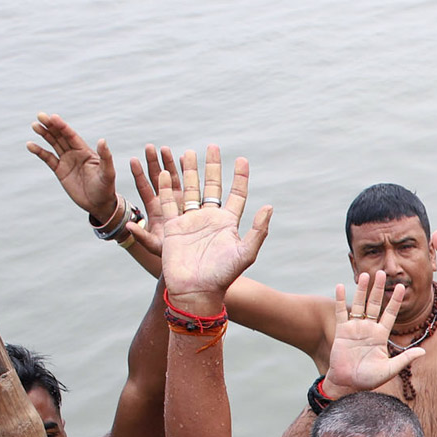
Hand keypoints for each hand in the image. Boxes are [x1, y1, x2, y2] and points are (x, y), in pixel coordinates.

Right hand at [27, 113, 118, 220]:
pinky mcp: (60, 171)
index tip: (53, 117)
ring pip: (53, 144)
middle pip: (61, 136)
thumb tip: (102, 140)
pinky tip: (30, 145)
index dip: (62, 126)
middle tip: (40, 116)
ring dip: (44, 134)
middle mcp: (75, 153)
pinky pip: (48, 158)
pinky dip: (39, 151)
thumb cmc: (106, 188)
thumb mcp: (107, 173)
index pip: (72, 136)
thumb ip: (105, 157)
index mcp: (86, 151)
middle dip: (51, 126)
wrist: (99, 204)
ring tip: (34, 125)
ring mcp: (67, 161)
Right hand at [126, 145, 271, 309]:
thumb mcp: (245, 253)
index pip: (236, 194)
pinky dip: (166, 189)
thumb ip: (258, 230)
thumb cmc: (223, 275)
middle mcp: (209, 219)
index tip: (242, 159)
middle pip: (211, 187)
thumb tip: (269, 206)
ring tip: (188, 152)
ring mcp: (190, 222)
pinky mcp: (172, 228)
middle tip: (213, 146)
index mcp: (228, 223)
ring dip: (189, 172)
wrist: (197, 290)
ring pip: (189, 191)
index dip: (240, 177)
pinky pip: (168, 204)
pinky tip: (166, 173)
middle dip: (212, 167)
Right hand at [323, 271, 422, 395]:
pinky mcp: (342, 331)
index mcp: (381, 335)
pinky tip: (341, 286)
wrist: (348, 384)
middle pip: (375, 304)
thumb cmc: (369, 379)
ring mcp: (355, 328)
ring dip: (362, 290)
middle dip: (379, 289)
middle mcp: (369, 328)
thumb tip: (423, 351)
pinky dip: (341, 300)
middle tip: (382, 273)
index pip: (390, 313)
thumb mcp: (389, 369)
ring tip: (365, 275)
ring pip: (359, 304)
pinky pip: (341, 312)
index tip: (402, 287)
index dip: (395, 301)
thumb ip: (405, 359)